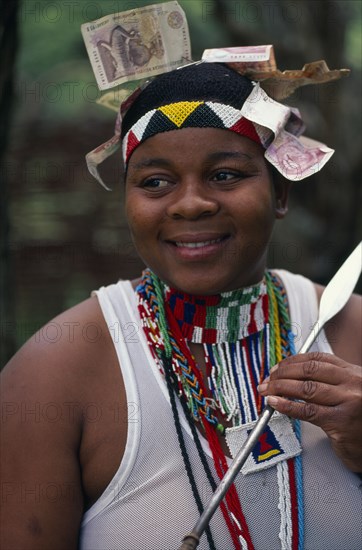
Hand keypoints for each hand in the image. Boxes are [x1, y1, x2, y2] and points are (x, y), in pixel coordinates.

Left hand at [258, 352, 361, 471]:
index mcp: (353, 372)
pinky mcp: (341, 421)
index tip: (278, 367)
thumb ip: (327, 381)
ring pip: (306, 389)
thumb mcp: (349, 392)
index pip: (317, 359)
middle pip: (309, 371)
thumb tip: (289, 375)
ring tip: (268, 391)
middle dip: (283, 373)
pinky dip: (287, 405)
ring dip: (281, 388)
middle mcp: (352, 383)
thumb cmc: (358, 420)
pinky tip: (275, 403)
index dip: (293, 361)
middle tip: (268, 380)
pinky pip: (307, 411)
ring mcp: (348, 401)